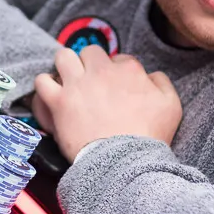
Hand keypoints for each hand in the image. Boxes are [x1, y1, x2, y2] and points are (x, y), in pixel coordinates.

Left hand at [33, 46, 181, 161]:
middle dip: (90, 63)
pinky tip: (51, 94)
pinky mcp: (58, 101)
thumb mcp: (171, 106)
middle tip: (91, 81)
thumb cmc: (149, 137)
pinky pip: (42, 81)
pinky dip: (45, 85)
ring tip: (68, 80)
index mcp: (128, 70)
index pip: (120, 59)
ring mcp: (77, 84)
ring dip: (65, 66)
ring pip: (63, 56)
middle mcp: (101, 71)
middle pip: (90, 52)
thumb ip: (162, 83)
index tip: (115, 87)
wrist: (124, 160)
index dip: (117, 72)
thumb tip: (150, 75)